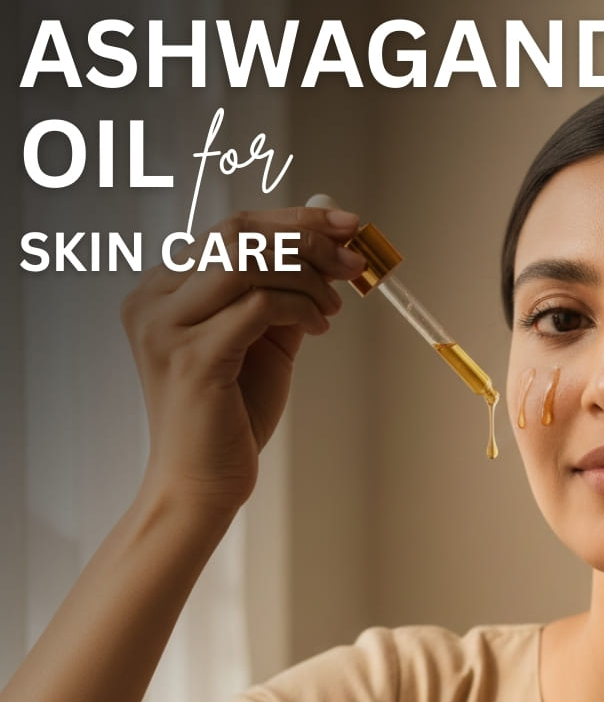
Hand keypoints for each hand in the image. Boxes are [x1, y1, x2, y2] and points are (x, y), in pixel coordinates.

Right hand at [122, 206, 364, 515]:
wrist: (203, 482)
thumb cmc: (232, 415)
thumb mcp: (265, 342)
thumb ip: (287, 295)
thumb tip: (332, 250)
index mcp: (163, 289)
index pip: (232, 228)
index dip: (294, 220)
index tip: (346, 226)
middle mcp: (153, 300)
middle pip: (237, 233)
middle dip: (306, 238)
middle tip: (353, 261)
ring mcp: (166, 327)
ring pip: (247, 261)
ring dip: (306, 276)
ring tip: (333, 307)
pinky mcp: (191, 357)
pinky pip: (258, 305)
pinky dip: (300, 307)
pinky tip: (319, 327)